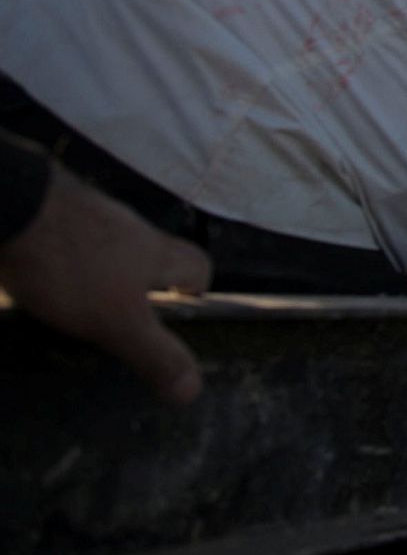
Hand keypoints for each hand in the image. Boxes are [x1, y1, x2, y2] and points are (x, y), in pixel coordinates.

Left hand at [0, 162, 211, 403]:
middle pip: (154, 254)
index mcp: (156, 253)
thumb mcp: (117, 321)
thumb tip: (193, 390)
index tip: (183, 308)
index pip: (197, 264)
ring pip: (111, 247)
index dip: (196, 288)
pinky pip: (71, 240)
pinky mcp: (54, 213)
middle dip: (145, 283)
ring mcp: (91, 216)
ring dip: (103, 271)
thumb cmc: (73, 265)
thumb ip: (155, 353)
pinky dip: (65, 260)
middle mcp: (131, 229)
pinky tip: (43, 279)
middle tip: (125, 314)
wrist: (12, 205)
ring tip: (78, 302)